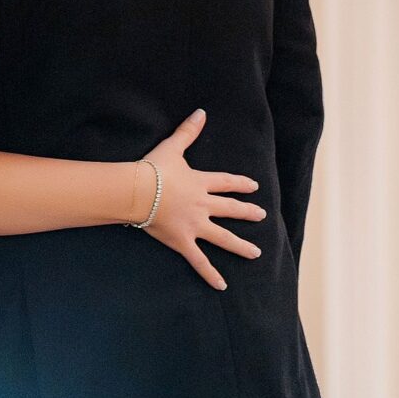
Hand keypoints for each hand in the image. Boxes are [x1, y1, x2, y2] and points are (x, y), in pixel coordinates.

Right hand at [137, 110, 264, 290]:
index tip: (253, 187)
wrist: (137, 191)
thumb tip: (201, 112)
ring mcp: (195, 225)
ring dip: (240, 246)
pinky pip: (200, 261)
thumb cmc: (152, 169)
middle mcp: (203, 205)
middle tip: (261, 216)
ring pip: (223, 237)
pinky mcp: (183, 241)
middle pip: (230, 210)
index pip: (226, 183)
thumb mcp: (172, 147)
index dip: (240, 184)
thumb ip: (188, 131)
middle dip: (247, 213)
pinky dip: (211, 274)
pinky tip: (223, 285)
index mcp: (201, 183)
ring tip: (256, 253)